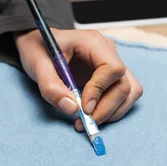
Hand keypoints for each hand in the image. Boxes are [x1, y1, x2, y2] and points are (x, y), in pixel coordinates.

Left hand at [15, 28, 142, 130]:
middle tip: (84, 123)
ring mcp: (112, 64)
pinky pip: (124, 95)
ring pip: (130, 92)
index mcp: (92, 42)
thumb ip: (51, 87)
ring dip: (113, 112)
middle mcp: (108, 52)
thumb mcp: (36, 65)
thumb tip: (72, 109)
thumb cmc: (38, 49)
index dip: (100, 91)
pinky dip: (113, 110)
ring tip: (88, 122)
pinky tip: (93, 116)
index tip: (83, 108)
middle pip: (124, 84)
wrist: (40, 44)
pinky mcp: (111, 77)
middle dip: (106, 108)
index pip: (112, 68)